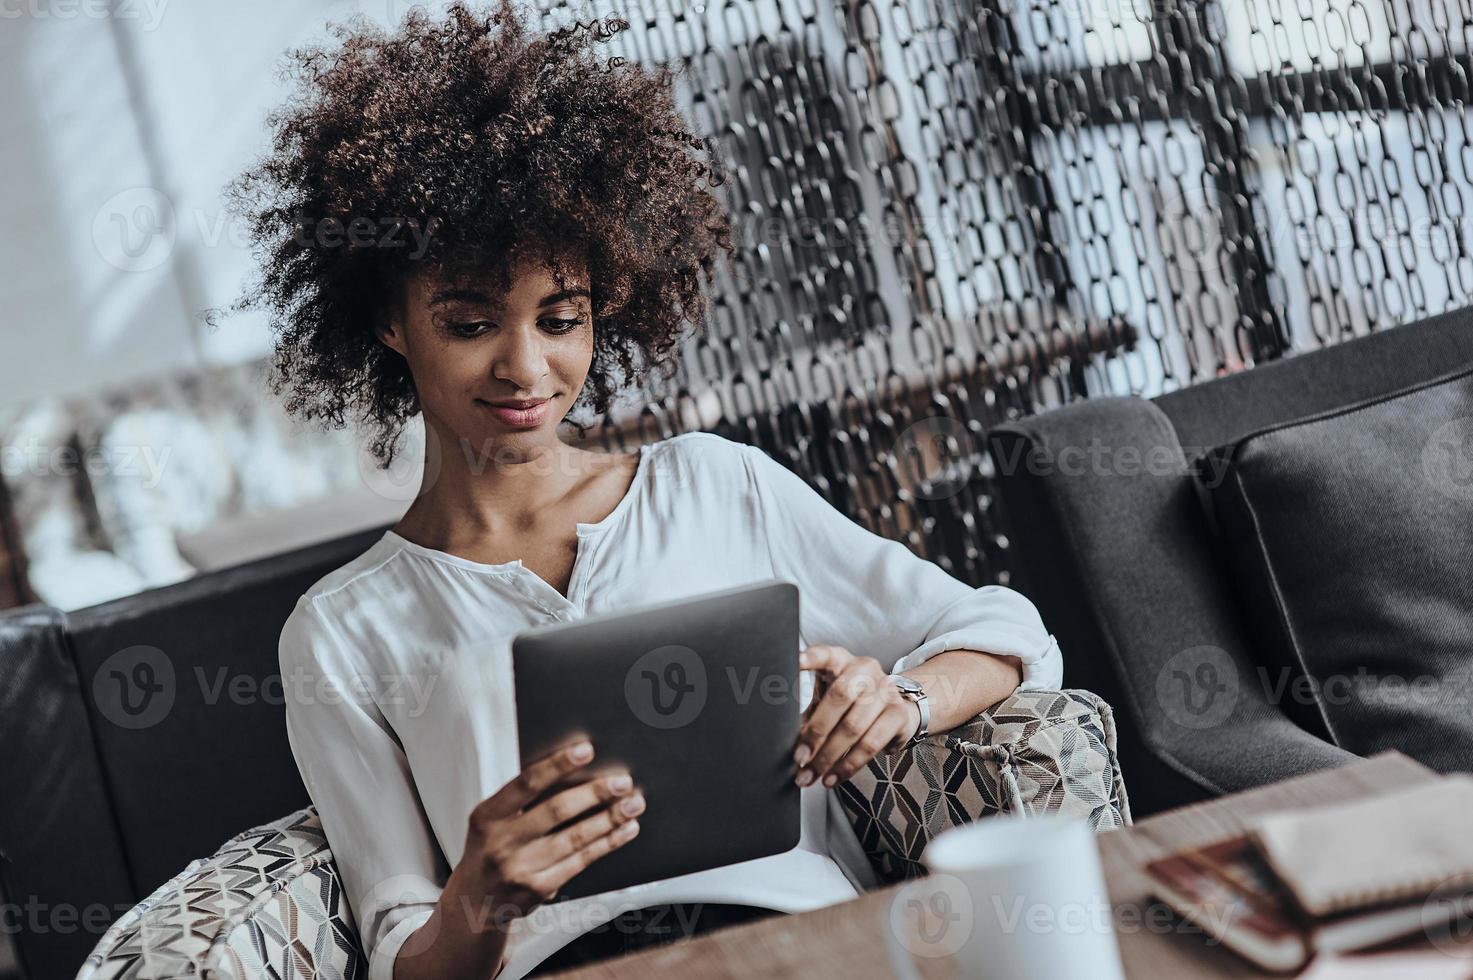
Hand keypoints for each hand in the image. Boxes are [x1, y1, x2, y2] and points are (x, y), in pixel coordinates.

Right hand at [454, 740, 644, 926]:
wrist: (476, 902)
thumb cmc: (492, 848)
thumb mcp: (493, 821)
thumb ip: (524, 799)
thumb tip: (577, 771)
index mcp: (487, 816)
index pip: (526, 783)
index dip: (558, 765)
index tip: (587, 750)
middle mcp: (501, 843)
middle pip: (556, 811)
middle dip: (594, 793)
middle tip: (622, 781)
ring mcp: (520, 869)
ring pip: (575, 838)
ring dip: (609, 819)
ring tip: (633, 804)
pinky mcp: (539, 889)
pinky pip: (581, 861)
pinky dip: (607, 843)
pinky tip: (624, 830)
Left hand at [793, 645, 919, 789]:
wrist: (897, 710)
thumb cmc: (851, 706)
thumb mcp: (828, 700)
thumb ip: (807, 714)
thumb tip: (779, 741)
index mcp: (841, 660)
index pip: (825, 654)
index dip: (810, 658)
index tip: (794, 662)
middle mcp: (864, 669)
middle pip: (839, 697)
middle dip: (816, 732)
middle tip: (799, 758)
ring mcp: (885, 690)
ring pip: (853, 726)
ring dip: (829, 757)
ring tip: (811, 775)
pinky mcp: (898, 714)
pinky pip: (870, 744)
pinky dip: (848, 765)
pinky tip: (833, 777)